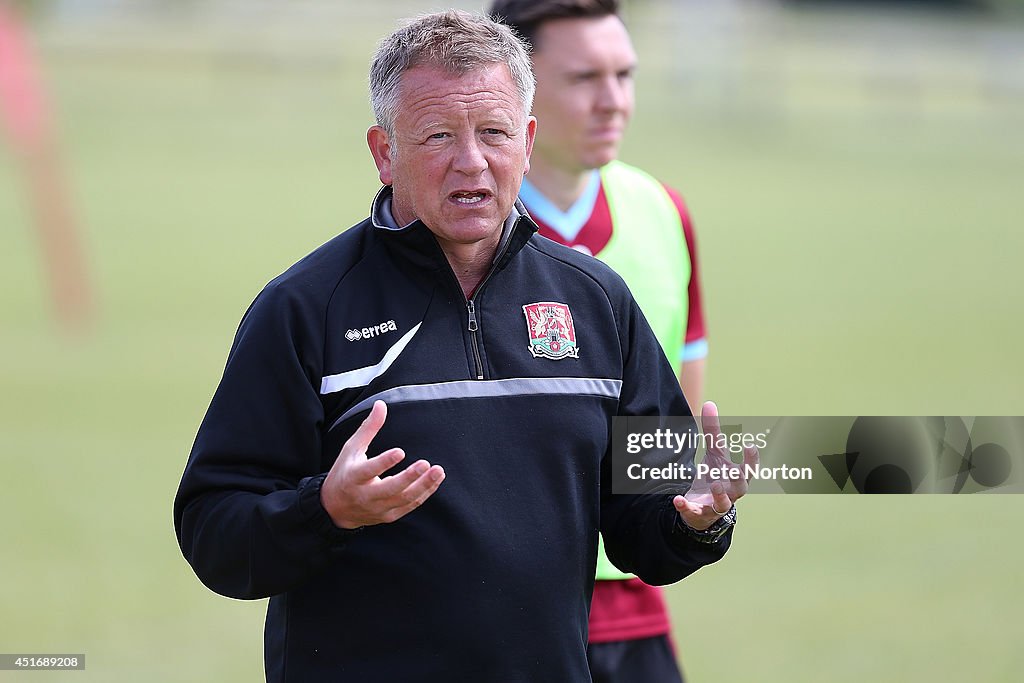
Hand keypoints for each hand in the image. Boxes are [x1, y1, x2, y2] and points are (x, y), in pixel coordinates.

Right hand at [320, 400, 444, 528]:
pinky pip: (409, 506)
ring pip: (403, 499)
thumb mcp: (351, 449)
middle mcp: (365, 495)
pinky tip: (435, 481)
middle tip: (426, 464)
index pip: (368, 470)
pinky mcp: (388, 516)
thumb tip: (381, 404)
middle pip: (390, 489)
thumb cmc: (345, 472)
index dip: (384, 462)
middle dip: (409, 478)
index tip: (400, 451)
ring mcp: (378, 508)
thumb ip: (368, 428)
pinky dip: (424, 494)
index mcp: (353, 477)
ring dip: (423, 486)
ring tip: (438, 471)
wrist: (335, 508)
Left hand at [672, 401, 757, 530]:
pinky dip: (686, 507)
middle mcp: (731, 492)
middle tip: (735, 469)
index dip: (752, 459)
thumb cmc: (715, 476)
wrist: (704, 508)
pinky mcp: (700, 513)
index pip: (749, 469)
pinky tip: (678, 499)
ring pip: (723, 503)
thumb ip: (714, 431)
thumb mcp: (714, 454)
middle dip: (739, 478)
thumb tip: (710, 403)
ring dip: (720, 494)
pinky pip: (695, 512)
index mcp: (737, 477)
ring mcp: (717, 504)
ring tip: (716, 483)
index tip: (750, 446)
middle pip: (741, 487)